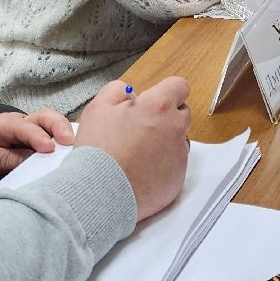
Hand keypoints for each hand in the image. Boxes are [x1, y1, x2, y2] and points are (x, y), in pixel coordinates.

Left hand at [0, 108, 74, 184]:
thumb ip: (1, 159)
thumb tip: (28, 162)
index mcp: (1, 125)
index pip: (23, 127)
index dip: (37, 137)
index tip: (49, 149)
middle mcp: (19, 123)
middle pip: (44, 117)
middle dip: (59, 127)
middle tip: (71, 142)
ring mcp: (28, 130)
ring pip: (51, 125)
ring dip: (65, 133)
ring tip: (78, 147)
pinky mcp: (33, 141)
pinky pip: (52, 137)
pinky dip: (64, 142)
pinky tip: (73, 152)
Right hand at [75, 78, 190, 221]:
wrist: (100, 194)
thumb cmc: (98, 151)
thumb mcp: (97, 109)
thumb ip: (116, 91)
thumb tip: (128, 92)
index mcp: (158, 106)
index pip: (179, 87)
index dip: (167, 91)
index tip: (155, 100)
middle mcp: (175, 128)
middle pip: (182, 113)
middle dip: (166, 116)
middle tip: (142, 127)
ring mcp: (179, 154)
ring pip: (179, 139)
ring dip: (166, 141)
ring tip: (139, 153)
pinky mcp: (178, 178)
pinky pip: (175, 164)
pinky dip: (163, 165)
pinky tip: (142, 171)